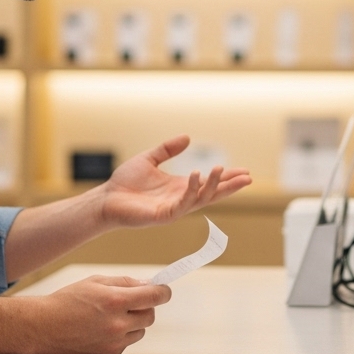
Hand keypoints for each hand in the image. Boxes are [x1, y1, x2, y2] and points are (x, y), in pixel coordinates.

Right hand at [29, 275, 171, 353]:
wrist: (43, 327)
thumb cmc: (67, 301)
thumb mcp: (96, 282)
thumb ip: (125, 282)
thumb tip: (148, 284)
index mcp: (115, 301)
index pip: (155, 297)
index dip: (163, 292)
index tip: (163, 290)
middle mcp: (117, 325)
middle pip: (151, 316)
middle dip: (145, 306)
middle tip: (130, 302)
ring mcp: (113, 343)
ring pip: (140, 331)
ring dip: (133, 323)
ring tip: (109, 316)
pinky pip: (126, 343)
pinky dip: (120, 336)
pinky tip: (100, 330)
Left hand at [95, 135, 251, 228]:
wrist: (106, 198)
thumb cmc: (125, 183)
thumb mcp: (149, 159)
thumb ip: (167, 149)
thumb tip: (187, 138)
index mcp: (180, 187)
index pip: (208, 183)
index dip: (226, 178)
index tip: (244, 171)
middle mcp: (181, 199)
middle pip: (212, 193)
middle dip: (230, 186)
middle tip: (247, 178)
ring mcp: (174, 208)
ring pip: (201, 199)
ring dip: (213, 185)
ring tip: (221, 169)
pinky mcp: (164, 215)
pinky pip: (183, 203)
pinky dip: (192, 190)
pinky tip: (197, 175)